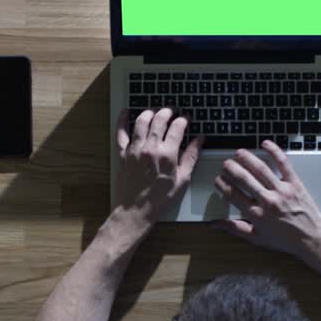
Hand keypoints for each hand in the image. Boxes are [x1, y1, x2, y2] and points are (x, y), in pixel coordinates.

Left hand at [113, 108, 203, 236]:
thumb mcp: (183, 179)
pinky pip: (121, 132)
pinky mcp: (123, 153)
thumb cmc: (160, 197)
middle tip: (172, 111)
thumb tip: (200, 140)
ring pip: (141, 121)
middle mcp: (150, 148)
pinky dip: (122, 120)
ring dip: (150, 112)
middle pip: (160, 119)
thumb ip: (192, 156)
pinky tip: (127, 112)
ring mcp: (135, 149)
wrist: (137, 209)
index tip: (186, 119)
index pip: (177, 127)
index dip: (184, 120)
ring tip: (155, 111)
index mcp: (167, 154)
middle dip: (168, 111)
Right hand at [214, 140, 320, 258]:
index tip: (218, 180)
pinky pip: (284, 164)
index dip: (222, 184)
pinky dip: (274, 151)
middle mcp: (268, 201)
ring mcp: (282, 191)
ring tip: (239, 152)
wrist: (312, 239)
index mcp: (256, 215)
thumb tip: (215, 224)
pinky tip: (265, 143)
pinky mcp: (295, 184)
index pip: (233, 194)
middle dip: (231, 168)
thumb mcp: (257, 238)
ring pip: (261, 169)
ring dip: (247, 158)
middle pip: (244, 179)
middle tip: (226, 164)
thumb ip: (235, 228)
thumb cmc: (285, 240)